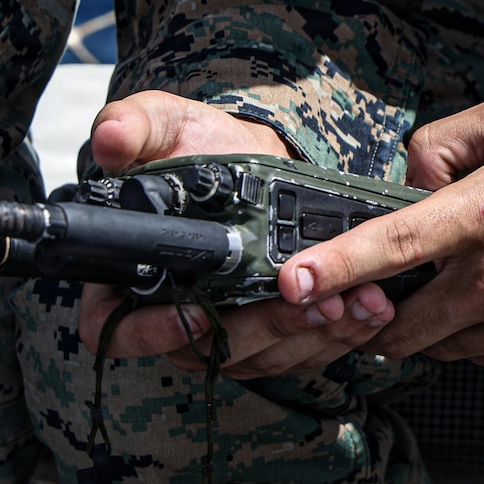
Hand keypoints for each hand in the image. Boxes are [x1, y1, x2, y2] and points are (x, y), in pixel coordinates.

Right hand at [78, 91, 394, 377]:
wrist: (255, 158)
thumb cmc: (197, 145)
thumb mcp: (163, 124)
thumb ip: (133, 126)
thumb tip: (111, 138)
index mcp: (126, 279)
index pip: (118, 329)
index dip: (152, 332)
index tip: (199, 311)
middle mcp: (169, 316)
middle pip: (205, 352)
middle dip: (267, 331)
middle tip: (315, 304)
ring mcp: (220, 333)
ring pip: (261, 359)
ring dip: (314, 336)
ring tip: (360, 303)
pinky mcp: (267, 338)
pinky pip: (297, 355)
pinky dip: (338, 336)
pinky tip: (371, 308)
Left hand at [277, 96, 483, 371]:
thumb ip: (436, 143)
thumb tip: (399, 184)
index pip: (392, 246)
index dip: (334, 266)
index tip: (289, 284)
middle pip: (396, 322)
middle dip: (373, 312)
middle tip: (379, 287)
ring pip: (431, 346)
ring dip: (423, 321)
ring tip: (459, 279)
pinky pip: (471, 356)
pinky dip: (465, 334)